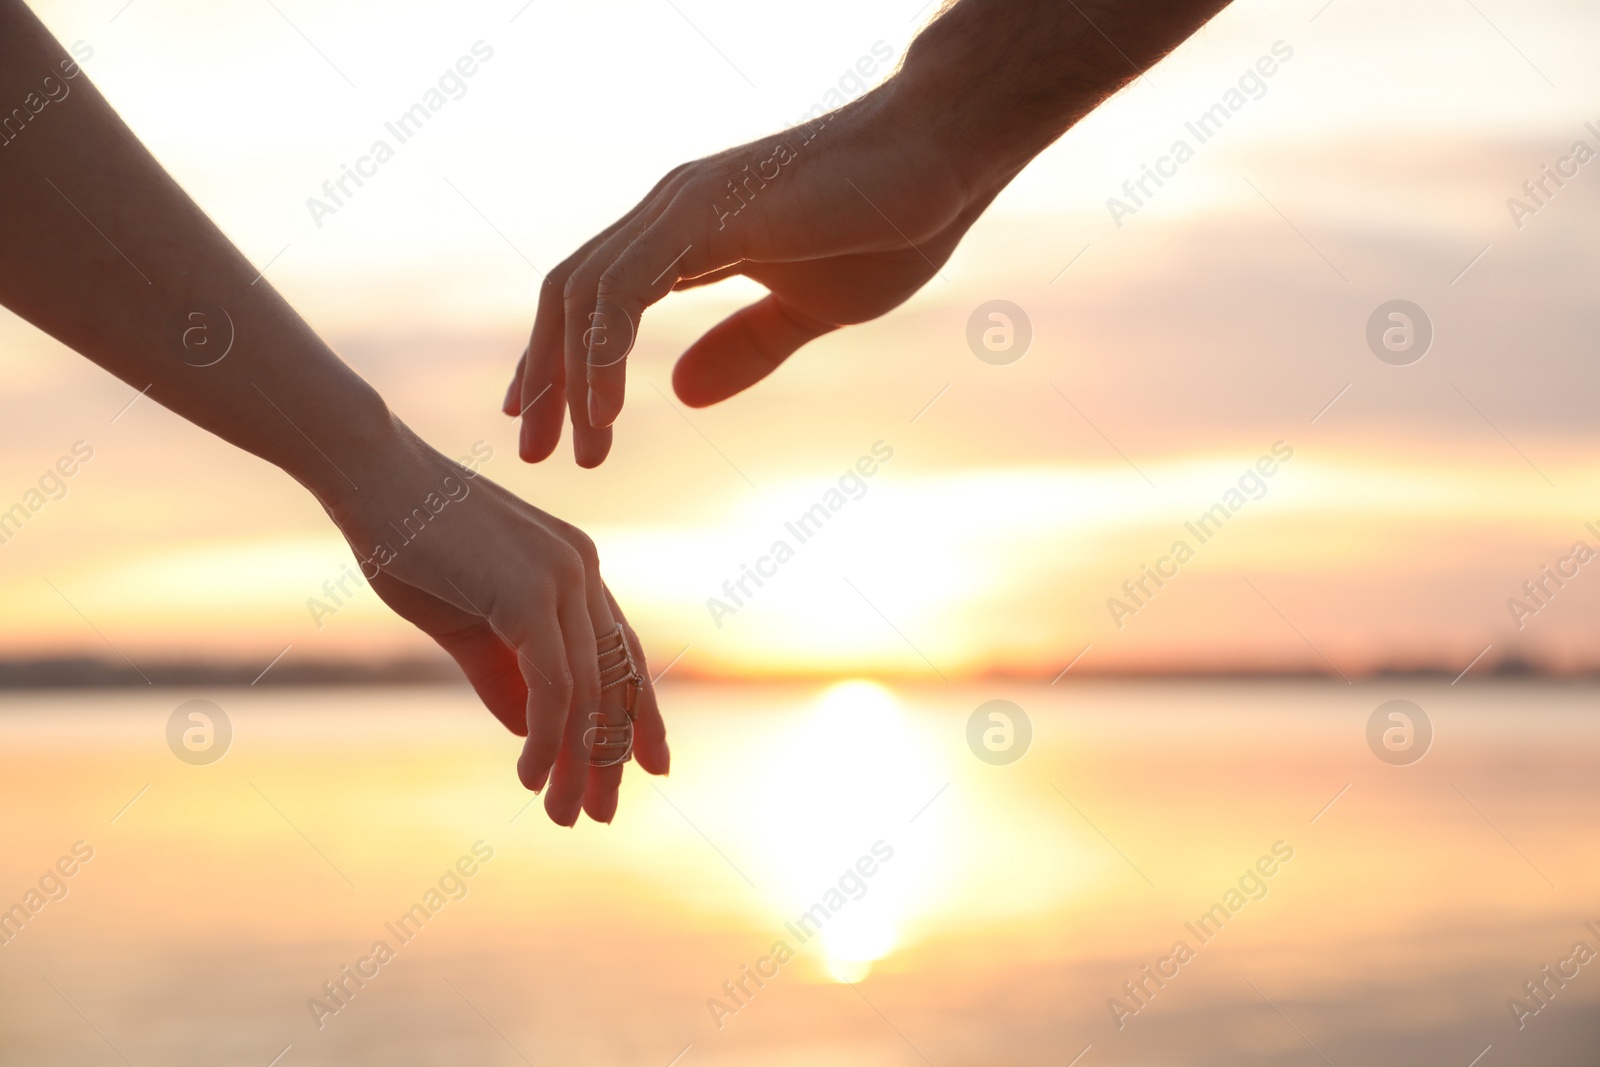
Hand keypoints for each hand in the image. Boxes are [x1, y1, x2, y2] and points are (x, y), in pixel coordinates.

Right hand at [327, 421, 667, 825]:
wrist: (370, 478)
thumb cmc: (410, 539)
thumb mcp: (464, 620)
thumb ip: (502, 673)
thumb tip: (530, 730)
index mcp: (576, 569)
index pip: (623, 655)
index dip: (639, 714)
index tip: (648, 767)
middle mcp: (584, 572)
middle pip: (617, 680)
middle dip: (613, 753)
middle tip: (602, 812)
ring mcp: (564, 579)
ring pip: (590, 693)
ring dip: (578, 762)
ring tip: (565, 814)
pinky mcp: (531, 594)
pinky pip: (554, 686)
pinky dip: (547, 739)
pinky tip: (533, 777)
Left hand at [503, 84, 990, 465]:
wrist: (941, 156)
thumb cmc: (887, 223)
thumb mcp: (809, 310)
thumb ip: (746, 347)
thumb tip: (681, 393)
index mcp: (684, 236)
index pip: (592, 299)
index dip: (560, 361)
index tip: (549, 425)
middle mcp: (666, 214)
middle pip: (568, 297)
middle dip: (544, 379)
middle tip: (532, 452)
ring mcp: (682, 207)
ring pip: (585, 294)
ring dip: (569, 376)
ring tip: (576, 447)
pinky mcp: (708, 212)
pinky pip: (628, 286)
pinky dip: (606, 347)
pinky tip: (605, 405)